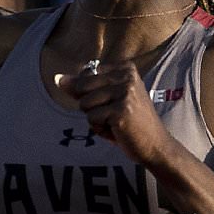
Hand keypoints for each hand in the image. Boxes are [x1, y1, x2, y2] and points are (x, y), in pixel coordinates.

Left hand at [55, 62, 173, 164]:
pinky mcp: (121, 111)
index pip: (85, 76)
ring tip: (116, 123)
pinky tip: (118, 131)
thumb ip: (82, 86)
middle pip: (82, 88)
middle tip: (114, 114)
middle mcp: (127, 76)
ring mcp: (125, 93)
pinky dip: (100, 130)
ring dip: (96, 119)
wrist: (155, 145)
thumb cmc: (130, 122)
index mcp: (126, 68)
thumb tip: (58, 78)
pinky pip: (91, 119)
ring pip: (85, 104)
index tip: (115, 103)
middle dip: (90, 106)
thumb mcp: (108, 98)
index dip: (91, 95)